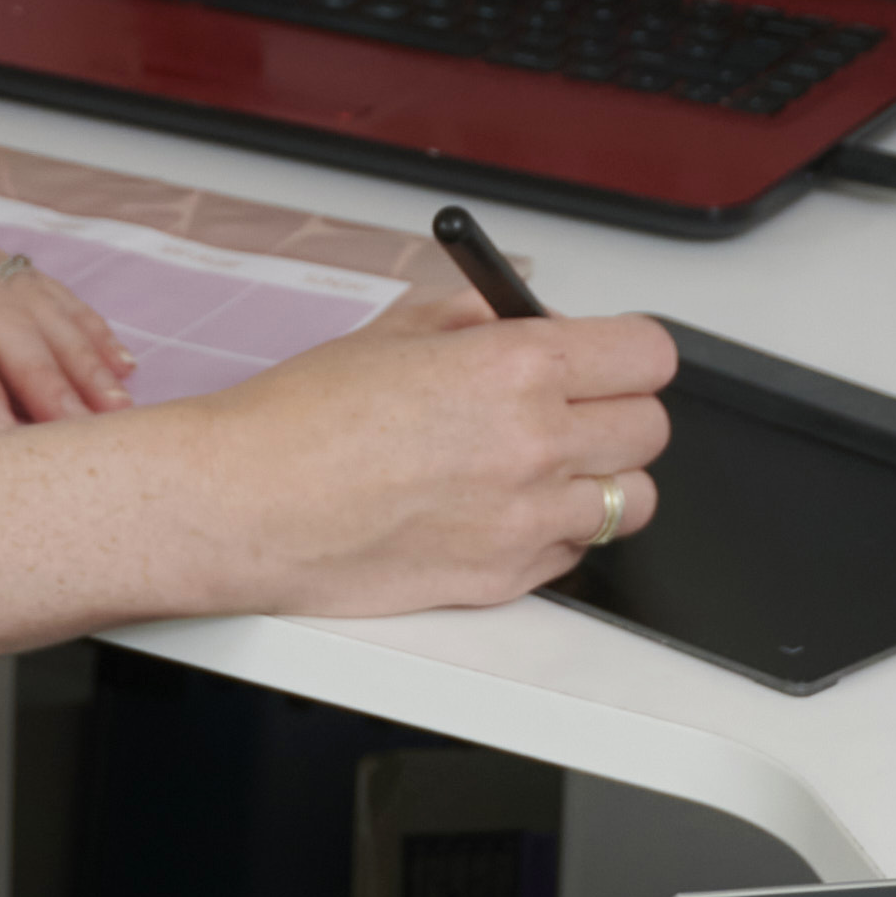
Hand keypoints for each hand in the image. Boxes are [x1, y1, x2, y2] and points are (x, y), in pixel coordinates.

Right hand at [176, 293, 679, 616]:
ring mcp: (526, 520)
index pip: (649, 354)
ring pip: (630, 501)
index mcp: (516, 367)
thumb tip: (520, 317)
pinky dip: (555, 532)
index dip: (628, 353)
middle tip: (572, 408)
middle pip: (650, 428)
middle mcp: (535, 444)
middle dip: (616, 412)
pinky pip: (576, 553)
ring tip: (542, 467)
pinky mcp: (506, 579)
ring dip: (598, 480)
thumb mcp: (395, 331)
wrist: (245, 504)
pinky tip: (502, 509)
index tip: (611, 357)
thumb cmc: (298, 422)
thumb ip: (475, 319)